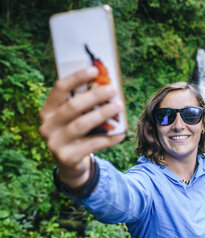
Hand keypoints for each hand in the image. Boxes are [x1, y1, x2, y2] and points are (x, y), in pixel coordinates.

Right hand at [39, 67, 124, 186]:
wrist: (70, 164)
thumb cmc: (77, 133)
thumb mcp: (76, 117)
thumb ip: (85, 103)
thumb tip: (108, 84)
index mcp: (48, 110)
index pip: (59, 89)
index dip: (76, 78)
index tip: (94, 70)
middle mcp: (47, 126)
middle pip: (72, 106)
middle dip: (94, 96)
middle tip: (113, 89)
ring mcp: (54, 143)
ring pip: (81, 125)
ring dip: (102, 114)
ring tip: (119, 106)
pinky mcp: (66, 158)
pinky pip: (92, 145)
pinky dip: (108, 139)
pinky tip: (121, 134)